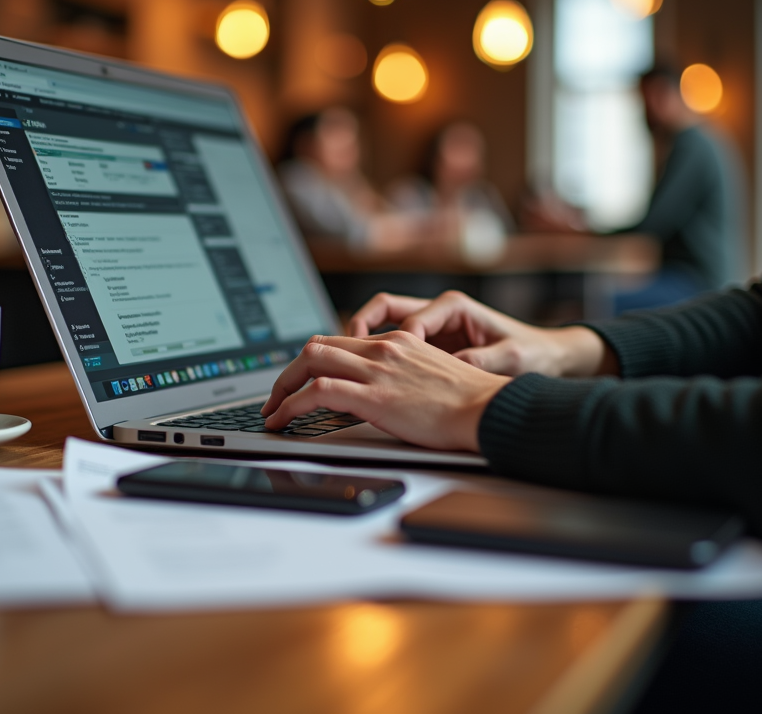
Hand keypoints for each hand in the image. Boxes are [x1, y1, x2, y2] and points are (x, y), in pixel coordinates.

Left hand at [260, 332, 508, 452]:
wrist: (489, 410)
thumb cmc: (471, 404)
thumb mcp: (431, 377)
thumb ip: (402, 377)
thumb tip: (382, 396)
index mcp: (397, 342)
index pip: (339, 340)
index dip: (311, 360)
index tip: (300, 382)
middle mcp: (383, 348)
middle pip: (316, 346)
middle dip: (288, 373)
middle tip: (277, 398)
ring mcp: (376, 369)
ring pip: (309, 363)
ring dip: (281, 389)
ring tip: (272, 413)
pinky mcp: (373, 395)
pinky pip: (316, 392)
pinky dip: (289, 405)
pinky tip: (281, 421)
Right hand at [348, 291, 617, 377]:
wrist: (548, 356)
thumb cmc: (531, 352)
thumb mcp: (511, 358)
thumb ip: (481, 360)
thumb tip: (455, 366)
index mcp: (454, 306)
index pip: (409, 320)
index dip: (393, 343)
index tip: (385, 365)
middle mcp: (437, 311)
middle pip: (382, 309)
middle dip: (358, 329)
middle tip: (342, 353)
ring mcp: (430, 327)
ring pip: (381, 326)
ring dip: (361, 343)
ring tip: (346, 366)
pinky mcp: (428, 345)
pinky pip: (391, 345)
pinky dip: (375, 357)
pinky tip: (367, 377)